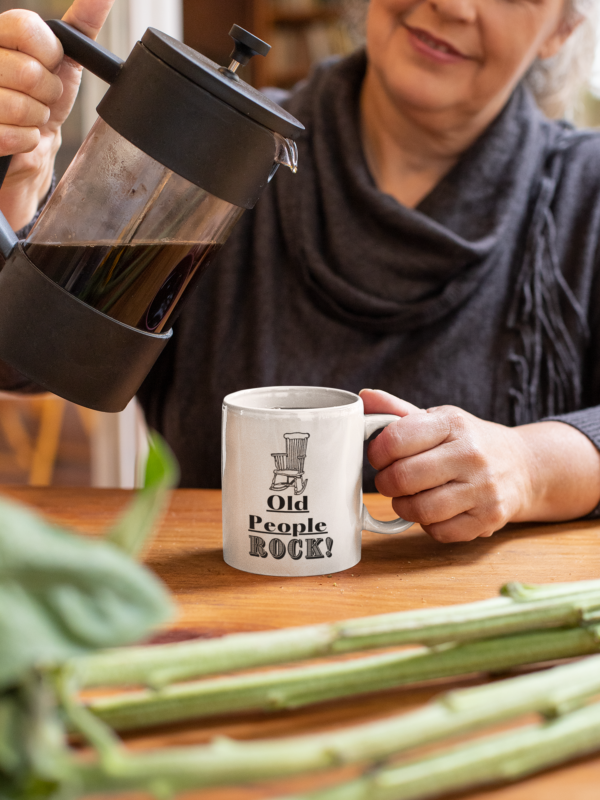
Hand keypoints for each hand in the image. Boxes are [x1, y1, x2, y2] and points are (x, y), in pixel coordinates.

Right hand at [0, 0, 115, 229]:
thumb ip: (81, 27)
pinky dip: (29, 140)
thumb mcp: (67, 60)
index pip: (23, 26)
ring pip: (23, 107)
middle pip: (28, 71)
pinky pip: (18, 136)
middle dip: (49, 92)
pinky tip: (22, 137)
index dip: (49, 53)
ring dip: (38, 118)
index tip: (51, 65)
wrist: (34, 146)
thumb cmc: (47, 99)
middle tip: (42, 97)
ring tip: (32, 117)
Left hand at [361, 388, 599, 542]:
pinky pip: (440, 532)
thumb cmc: (467, 442)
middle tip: (389, 481)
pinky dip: (428, 525)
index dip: (377, 453)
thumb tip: (363, 397)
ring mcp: (483, 488)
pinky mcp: (489, 518)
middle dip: (386, 483)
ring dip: (404, 507)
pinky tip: (434, 511)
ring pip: (420, 510)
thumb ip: (398, 412)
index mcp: (453, 423)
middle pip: (404, 478)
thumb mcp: (438, 420)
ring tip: (408, 497)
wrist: (521, 466)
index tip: (379, 457)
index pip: (396, 439)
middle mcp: (471, 454)